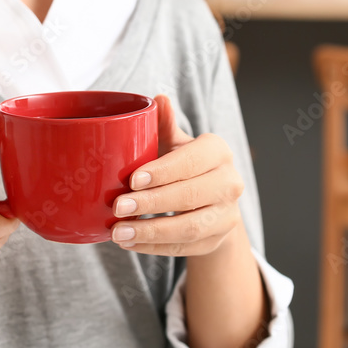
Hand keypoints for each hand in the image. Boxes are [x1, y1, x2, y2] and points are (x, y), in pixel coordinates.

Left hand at [109, 94, 243, 254]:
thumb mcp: (175, 143)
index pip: (192, 162)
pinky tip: (129, 243)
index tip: (132, 180)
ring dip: (150, 232)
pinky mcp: (215, 240)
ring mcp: (226, 215)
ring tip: (118, 233)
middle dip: (151, 203)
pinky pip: (184, 248)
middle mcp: (230, 182)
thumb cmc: (183, 164)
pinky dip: (153, 248)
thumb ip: (164, 123)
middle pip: (189, 196)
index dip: (162, 172)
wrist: (210, 200)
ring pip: (189, 228)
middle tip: (117, 207)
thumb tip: (158, 99)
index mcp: (218, 152)